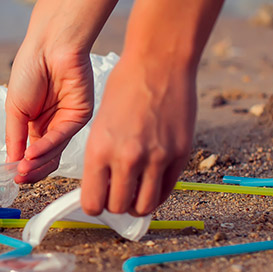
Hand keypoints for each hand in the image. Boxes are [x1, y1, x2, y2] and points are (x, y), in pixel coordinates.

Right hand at [5, 46, 93, 183]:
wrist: (48, 45)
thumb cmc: (29, 69)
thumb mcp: (14, 109)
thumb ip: (14, 138)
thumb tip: (12, 164)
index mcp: (36, 124)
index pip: (32, 155)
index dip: (22, 167)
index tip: (11, 175)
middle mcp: (53, 126)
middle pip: (46, 159)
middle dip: (31, 170)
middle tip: (18, 176)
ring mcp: (68, 122)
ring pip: (55, 153)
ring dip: (37, 162)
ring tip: (22, 167)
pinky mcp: (80, 115)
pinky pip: (63, 137)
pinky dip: (47, 147)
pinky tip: (32, 151)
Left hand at [80, 54, 196, 216]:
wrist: (158, 63)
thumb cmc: (124, 88)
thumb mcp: (99, 124)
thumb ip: (101, 156)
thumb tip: (102, 186)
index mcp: (99, 150)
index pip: (92, 202)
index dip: (94, 205)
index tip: (97, 199)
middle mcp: (127, 158)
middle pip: (118, 207)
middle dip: (115, 206)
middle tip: (117, 194)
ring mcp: (156, 158)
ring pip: (144, 206)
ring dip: (137, 205)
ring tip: (135, 192)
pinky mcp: (180, 154)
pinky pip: (167, 190)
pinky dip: (158, 193)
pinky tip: (152, 182)